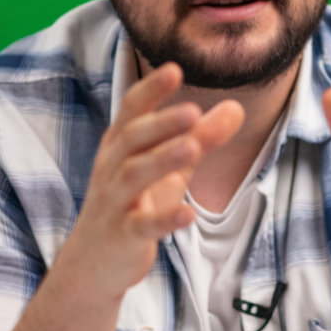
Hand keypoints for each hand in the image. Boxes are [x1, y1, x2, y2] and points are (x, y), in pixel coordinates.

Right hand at [65, 63, 243, 300]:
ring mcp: (115, 203)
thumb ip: (202, 138)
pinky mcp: (123, 236)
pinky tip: (187, 214)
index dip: (152, 90)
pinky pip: (142, 226)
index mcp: (121, 146)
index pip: (132, 110)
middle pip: (132, 139)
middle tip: (193, 110)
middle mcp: (113, 168)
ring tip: (192, 147)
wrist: (93, 262)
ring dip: (162, 160)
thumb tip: (237, 108)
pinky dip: (164, 219)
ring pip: (134, 176)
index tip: (174, 69)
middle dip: (161, 124)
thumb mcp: (169, 168)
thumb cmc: (134, 203)